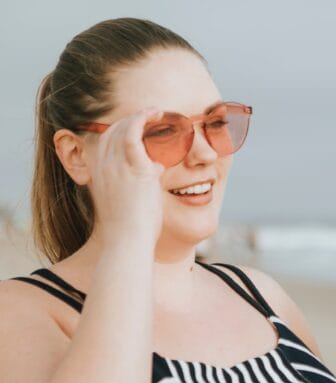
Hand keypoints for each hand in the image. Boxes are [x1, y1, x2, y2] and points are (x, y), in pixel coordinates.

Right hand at [87, 108, 165, 248]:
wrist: (127, 240)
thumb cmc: (133, 227)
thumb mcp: (132, 198)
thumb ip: (140, 179)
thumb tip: (158, 167)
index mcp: (99, 173)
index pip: (106, 141)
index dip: (123, 130)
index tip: (141, 126)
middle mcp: (103, 165)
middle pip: (113, 130)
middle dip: (132, 120)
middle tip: (153, 116)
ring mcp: (115, 164)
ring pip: (123, 128)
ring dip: (141, 116)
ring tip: (158, 112)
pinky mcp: (131, 166)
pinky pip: (133, 132)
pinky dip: (143, 119)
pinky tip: (157, 114)